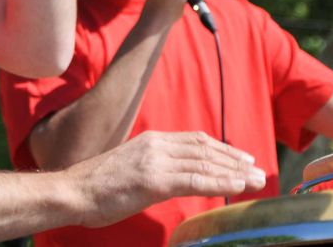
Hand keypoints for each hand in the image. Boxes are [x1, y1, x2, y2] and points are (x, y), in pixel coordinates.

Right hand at [66, 131, 265, 227]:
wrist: (73, 191)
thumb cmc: (98, 186)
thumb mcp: (131, 166)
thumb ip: (154, 166)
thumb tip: (172, 176)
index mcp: (152, 140)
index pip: (196, 140)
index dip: (222, 149)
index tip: (242, 158)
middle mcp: (157, 145)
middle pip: (206, 149)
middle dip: (235, 160)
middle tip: (258, 170)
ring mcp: (156, 162)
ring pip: (205, 163)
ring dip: (234, 172)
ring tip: (255, 180)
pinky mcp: (154, 181)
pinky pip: (195, 180)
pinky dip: (220, 182)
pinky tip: (236, 186)